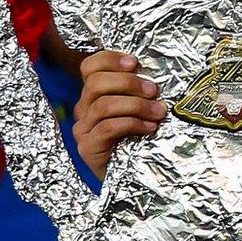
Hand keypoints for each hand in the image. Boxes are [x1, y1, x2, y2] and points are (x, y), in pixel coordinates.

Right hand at [72, 51, 165, 178]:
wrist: (130, 180)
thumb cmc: (137, 142)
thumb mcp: (138, 112)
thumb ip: (138, 94)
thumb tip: (156, 78)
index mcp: (92, 95)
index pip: (89, 67)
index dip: (110, 59)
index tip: (135, 62)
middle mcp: (82, 110)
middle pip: (95, 83)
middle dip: (128, 83)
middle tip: (154, 90)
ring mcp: (82, 130)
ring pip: (103, 105)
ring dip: (136, 105)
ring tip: (159, 112)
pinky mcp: (88, 148)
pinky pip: (108, 127)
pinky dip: (132, 123)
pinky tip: (150, 128)